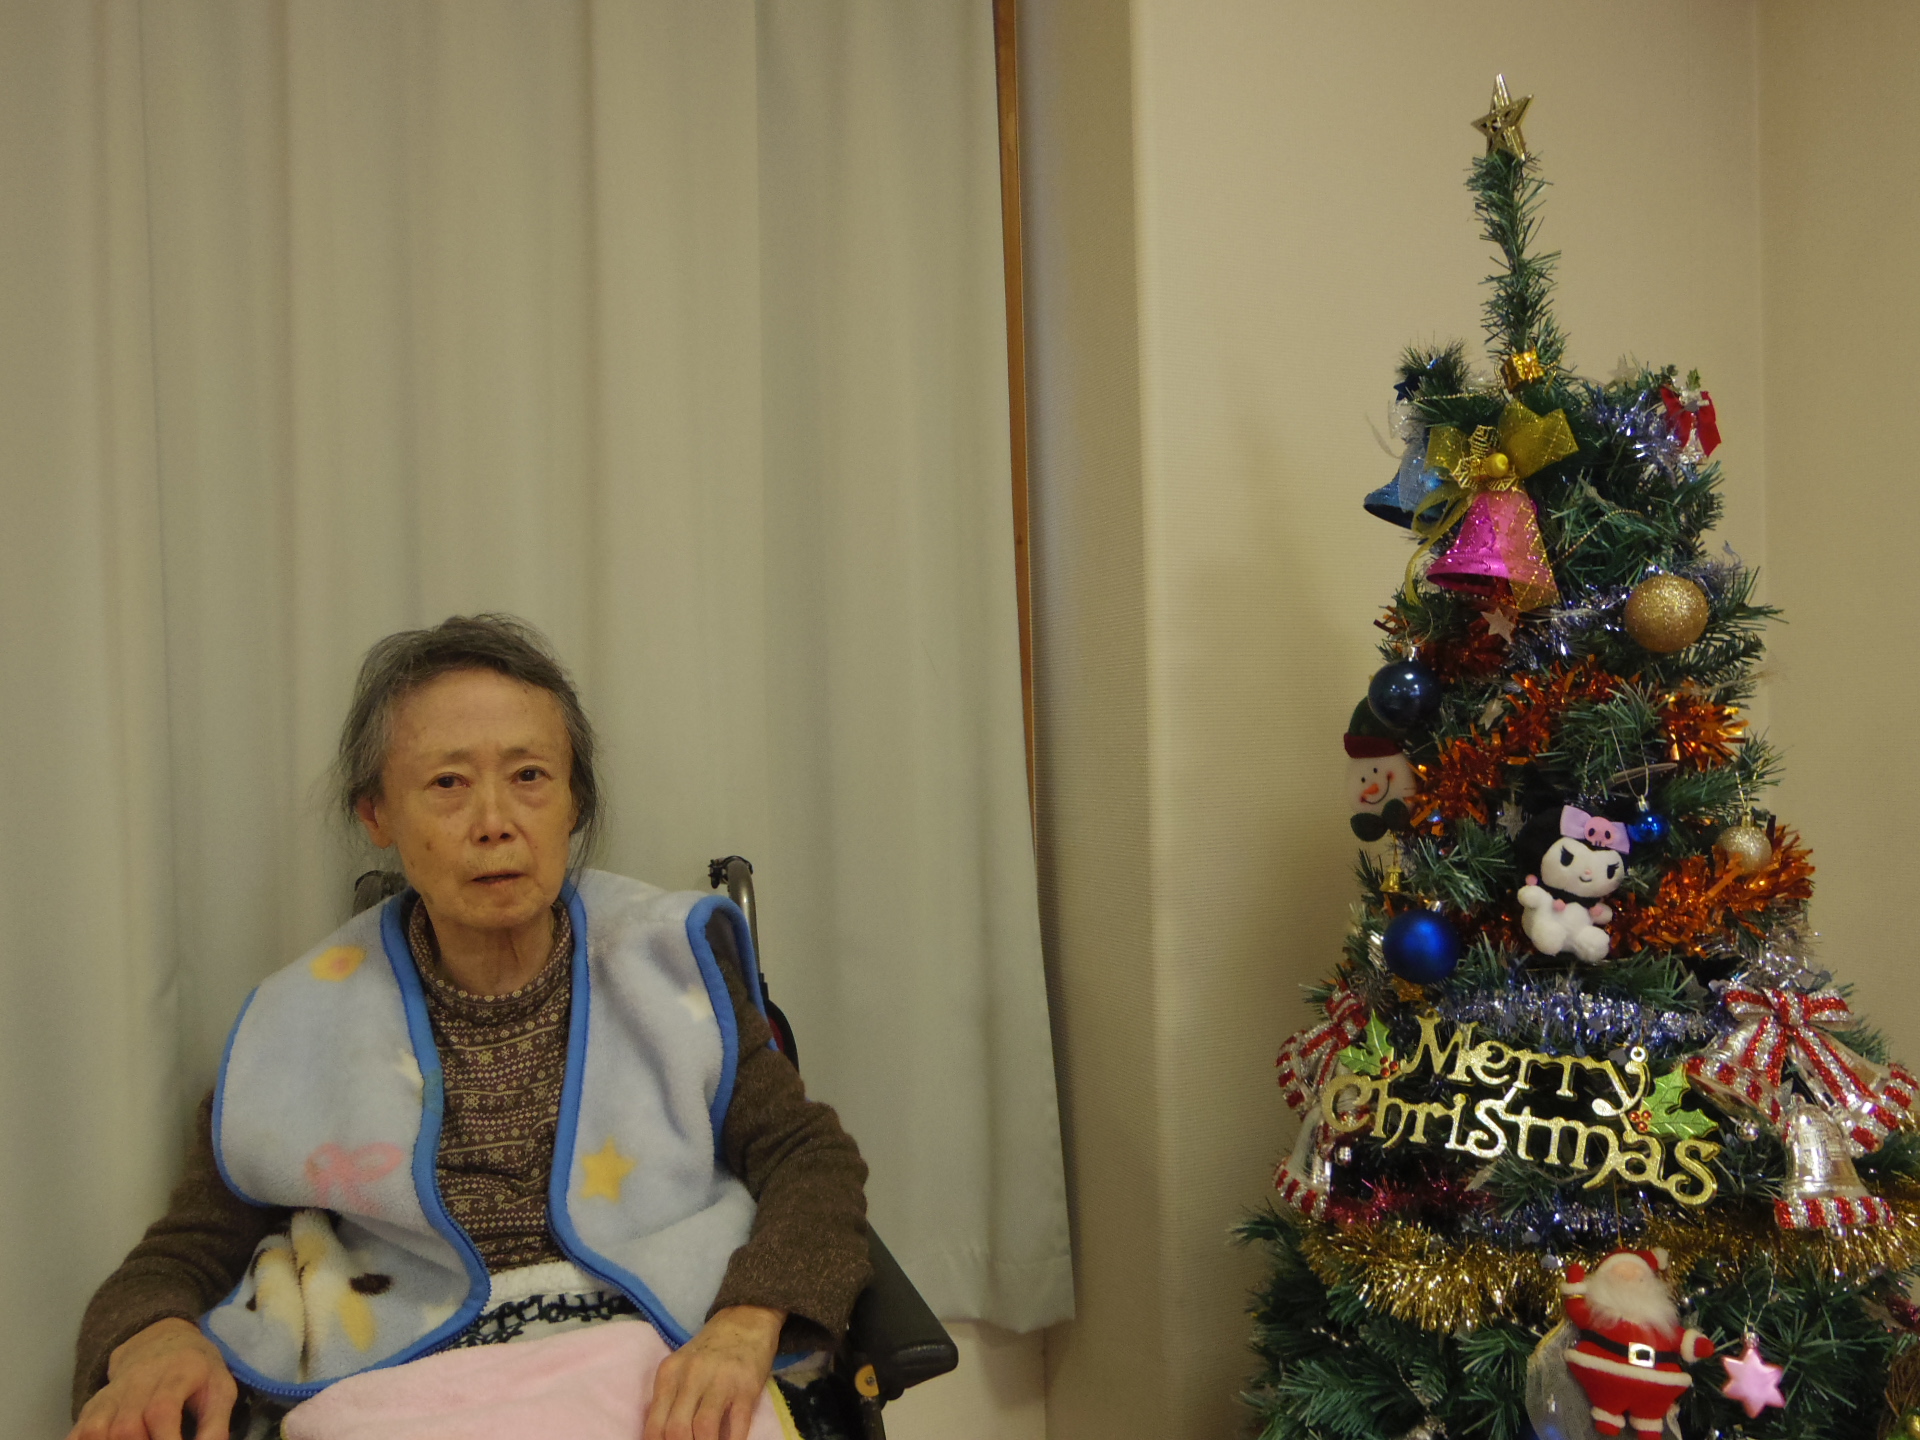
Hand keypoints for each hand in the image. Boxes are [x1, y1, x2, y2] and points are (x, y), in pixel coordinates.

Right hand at [68, 1317, 237, 1439]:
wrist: (164, 1342)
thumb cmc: (198, 1372)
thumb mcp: (220, 1390)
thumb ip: (216, 1426)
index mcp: (177, 1373)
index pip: (162, 1409)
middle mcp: (139, 1381)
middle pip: (127, 1426)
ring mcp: (112, 1393)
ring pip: (98, 1429)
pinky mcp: (94, 1405)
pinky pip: (79, 1430)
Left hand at [643, 1305, 783, 1439]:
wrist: (745, 1319)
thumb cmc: (710, 1350)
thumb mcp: (681, 1368)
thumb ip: (670, 1400)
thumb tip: (663, 1438)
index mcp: (669, 1373)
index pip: (655, 1426)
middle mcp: (691, 1375)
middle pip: (677, 1430)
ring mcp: (720, 1380)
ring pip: (704, 1429)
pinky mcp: (747, 1386)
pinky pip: (738, 1424)